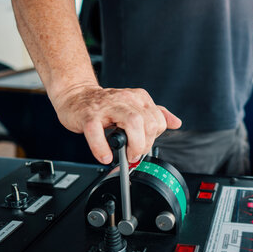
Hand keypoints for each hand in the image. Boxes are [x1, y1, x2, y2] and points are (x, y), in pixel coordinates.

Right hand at [51, 85, 181, 163]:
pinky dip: (102, 148)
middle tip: (134, 153)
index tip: (143, 145)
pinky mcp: (89, 116)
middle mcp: (125, 99)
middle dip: (145, 144)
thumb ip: (156, 113)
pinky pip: (97, 132)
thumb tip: (176, 123)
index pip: (158, 120)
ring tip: (126, 155)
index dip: (153, 137)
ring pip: (132, 122)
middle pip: (149, 122)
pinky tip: (105, 156)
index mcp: (139, 98)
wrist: (76, 95)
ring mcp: (107, 107)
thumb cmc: (105, 104)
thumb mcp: (134, 106)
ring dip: (133, 144)